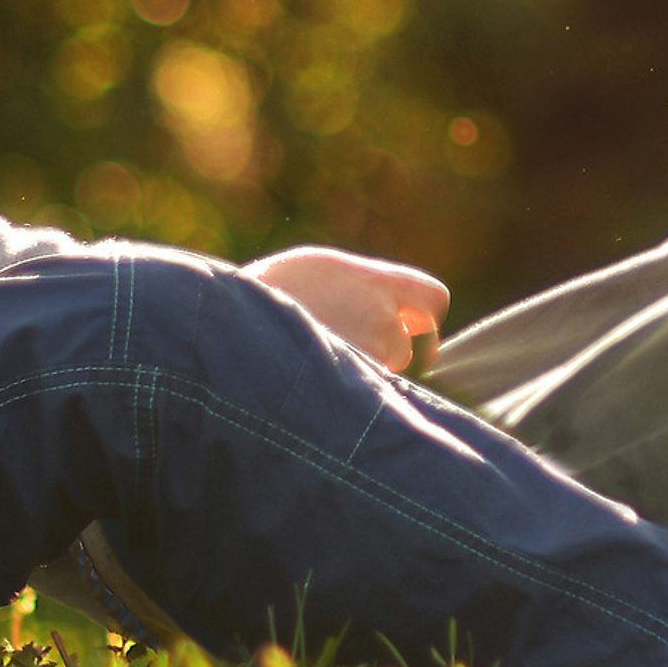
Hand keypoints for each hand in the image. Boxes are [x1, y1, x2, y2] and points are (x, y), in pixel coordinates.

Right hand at [242, 245, 450, 373]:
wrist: (233, 328)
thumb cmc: (271, 292)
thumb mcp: (320, 269)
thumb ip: (364, 285)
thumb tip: (394, 308)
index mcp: (375, 283)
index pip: (434, 299)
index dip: (426, 315)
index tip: (413, 327)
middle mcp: (380, 320)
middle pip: (406, 346)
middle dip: (387, 351)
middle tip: (354, 349)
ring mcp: (367, 359)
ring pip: (381, 375)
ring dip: (361, 373)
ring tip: (317, 359)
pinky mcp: (352, 392)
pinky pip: (362, 397)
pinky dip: (346, 393)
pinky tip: (315, 381)